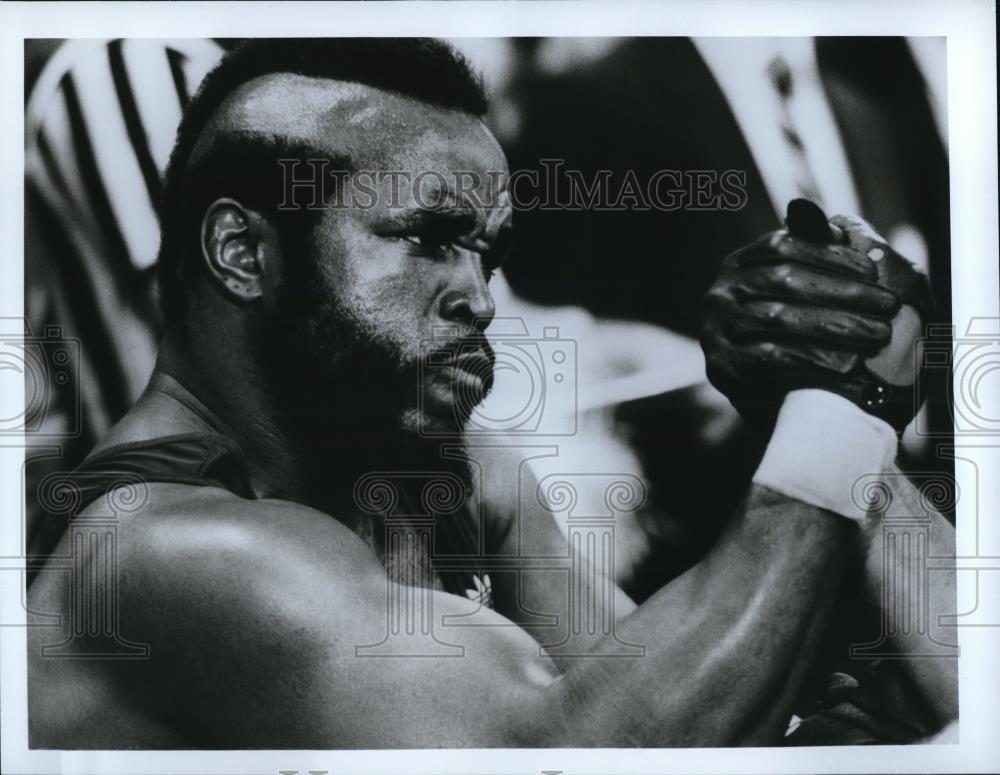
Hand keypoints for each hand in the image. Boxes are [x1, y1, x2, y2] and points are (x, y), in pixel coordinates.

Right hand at [700, 200, 934, 433]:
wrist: (765, 400)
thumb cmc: (792, 338)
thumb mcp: (797, 296)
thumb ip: (816, 261)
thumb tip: (845, 228)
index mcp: (737, 265)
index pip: (782, 245)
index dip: (830, 255)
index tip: (873, 271)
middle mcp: (720, 293)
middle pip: (784, 280)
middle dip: (844, 292)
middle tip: (888, 306)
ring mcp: (715, 330)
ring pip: (780, 317)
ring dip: (837, 325)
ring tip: (879, 334)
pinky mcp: (722, 367)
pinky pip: (772, 357)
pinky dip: (814, 358)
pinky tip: (848, 363)